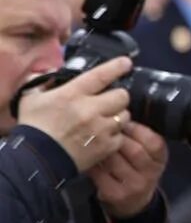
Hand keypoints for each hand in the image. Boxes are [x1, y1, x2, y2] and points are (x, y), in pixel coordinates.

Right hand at [16, 58, 132, 173]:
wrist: (36, 159)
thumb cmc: (33, 126)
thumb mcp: (31, 98)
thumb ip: (44, 82)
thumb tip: (54, 71)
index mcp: (72, 94)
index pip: (101, 75)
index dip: (117, 67)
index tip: (126, 63)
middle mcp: (90, 109)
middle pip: (122, 95)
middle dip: (118, 96)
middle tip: (109, 100)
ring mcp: (100, 129)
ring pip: (125, 115)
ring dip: (118, 116)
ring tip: (106, 119)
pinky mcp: (106, 146)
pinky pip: (121, 136)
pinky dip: (115, 136)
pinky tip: (103, 136)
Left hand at [88, 127, 168, 218]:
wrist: (134, 202)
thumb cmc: (139, 169)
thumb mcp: (149, 156)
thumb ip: (141, 138)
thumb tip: (123, 114)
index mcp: (160, 160)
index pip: (154, 142)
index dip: (138, 129)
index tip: (124, 120)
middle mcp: (150, 174)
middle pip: (135, 150)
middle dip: (118, 136)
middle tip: (104, 126)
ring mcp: (133, 186)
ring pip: (114, 161)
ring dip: (102, 147)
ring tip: (94, 137)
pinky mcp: (114, 194)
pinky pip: (99, 173)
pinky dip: (92, 161)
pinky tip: (88, 154)